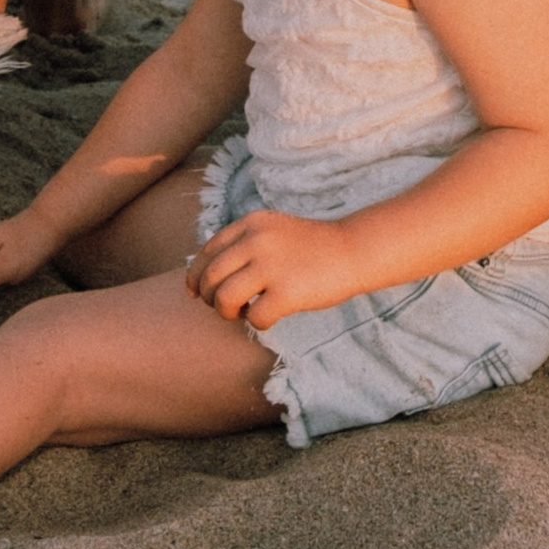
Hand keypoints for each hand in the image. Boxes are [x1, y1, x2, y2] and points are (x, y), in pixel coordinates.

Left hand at [183, 205, 362, 333]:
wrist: (353, 250)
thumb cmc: (311, 247)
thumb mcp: (272, 232)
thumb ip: (242, 246)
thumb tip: (204, 280)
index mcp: (250, 224)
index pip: (206, 252)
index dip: (196, 277)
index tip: (196, 293)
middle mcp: (256, 241)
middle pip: (209, 278)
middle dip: (210, 299)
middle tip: (229, 307)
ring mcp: (271, 266)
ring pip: (223, 299)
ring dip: (229, 313)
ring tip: (245, 312)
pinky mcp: (287, 292)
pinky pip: (254, 318)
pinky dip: (258, 323)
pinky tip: (271, 317)